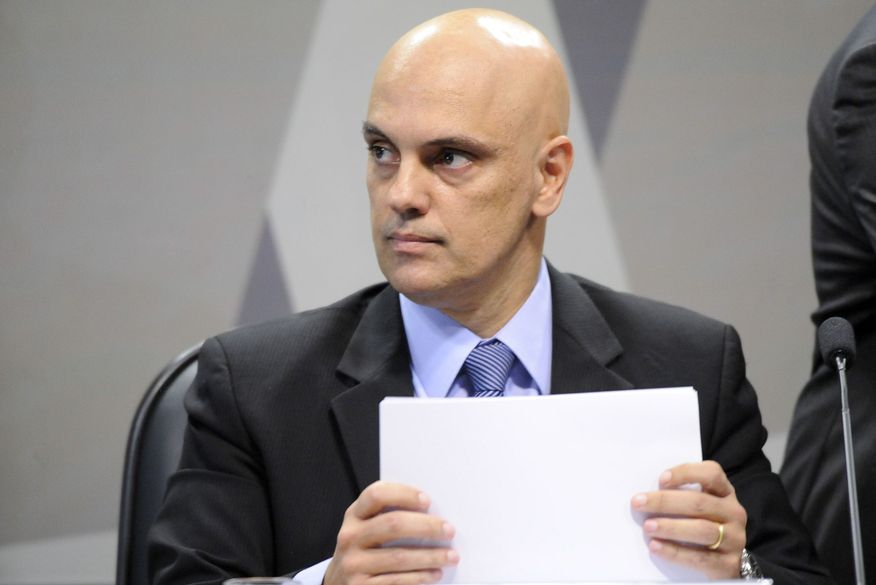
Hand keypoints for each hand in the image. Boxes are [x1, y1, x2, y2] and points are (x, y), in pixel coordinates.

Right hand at [324, 481, 458, 584]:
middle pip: (392, 524)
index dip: (403, 494)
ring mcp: (353, 563)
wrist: (339, 583)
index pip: (376, 494)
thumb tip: (432, 512)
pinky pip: (396, 580)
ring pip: (398, 557)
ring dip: (430, 556)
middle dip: (426, 526)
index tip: (427, 501)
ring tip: (451, 556)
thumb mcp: (366, 526)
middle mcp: (350, 536)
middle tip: (449, 530)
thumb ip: (388, 515)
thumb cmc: (364, 548)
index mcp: (354, 515)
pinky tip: (434, 573)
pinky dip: (419, 577)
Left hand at [630, 461, 746, 579]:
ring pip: (701, 530)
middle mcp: (733, 512)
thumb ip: (681, 496)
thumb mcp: (700, 506)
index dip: (686, 473)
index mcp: (725, 492)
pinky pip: (700, 558)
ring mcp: (734, 538)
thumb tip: (646, 496)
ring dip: (671, 527)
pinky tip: (656, 547)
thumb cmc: (705, 524)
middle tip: (638, 503)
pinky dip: (675, 552)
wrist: (728, 561)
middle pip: (699, 502)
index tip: (661, 480)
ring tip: (648, 527)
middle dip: (665, 501)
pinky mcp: (729, 564)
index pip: (711, 474)